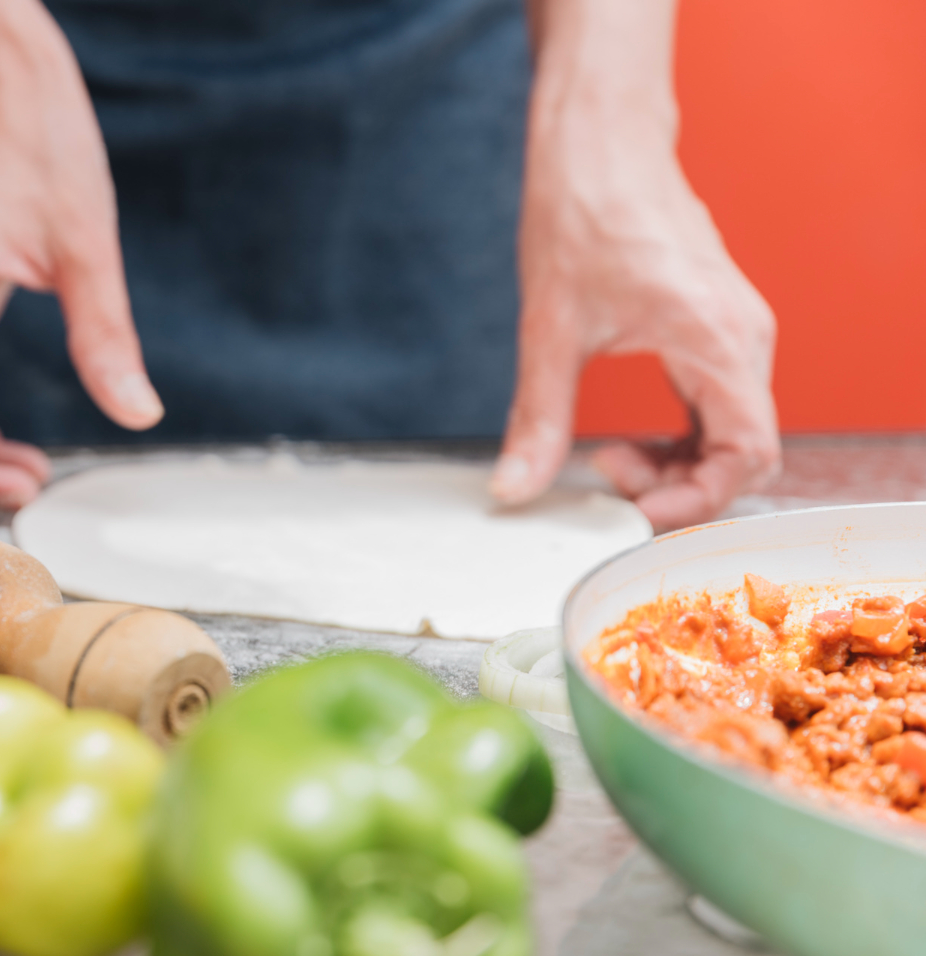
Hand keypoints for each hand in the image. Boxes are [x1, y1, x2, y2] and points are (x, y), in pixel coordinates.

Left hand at [492, 0, 778, 531]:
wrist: (599, 139)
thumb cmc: (583, 210)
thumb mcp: (551, 327)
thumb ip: (538, 418)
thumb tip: (513, 487)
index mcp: (718, 340)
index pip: (749, 455)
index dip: (697, 498)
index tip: (634, 509)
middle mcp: (743, 337)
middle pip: (745, 452)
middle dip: (680, 484)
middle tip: (607, 478)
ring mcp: (734, 329)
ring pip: (731, 430)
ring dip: (677, 461)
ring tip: (605, 456)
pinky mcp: (715, 324)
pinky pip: (717, 403)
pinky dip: (679, 433)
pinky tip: (623, 435)